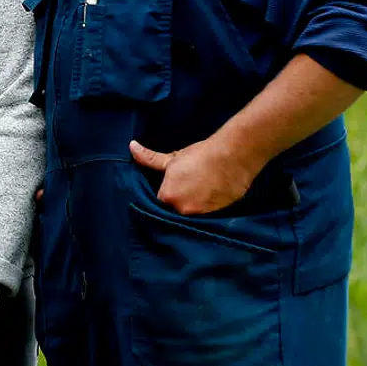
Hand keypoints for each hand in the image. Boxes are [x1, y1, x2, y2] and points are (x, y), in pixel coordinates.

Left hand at [129, 136, 261, 215]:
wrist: (234, 156)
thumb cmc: (202, 155)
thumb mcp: (172, 158)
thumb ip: (149, 158)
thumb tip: (131, 147)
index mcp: (168, 196)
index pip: (158, 204)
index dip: (162, 197)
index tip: (168, 192)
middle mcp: (182, 210)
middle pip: (172, 213)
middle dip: (175, 205)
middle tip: (185, 191)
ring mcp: (200, 215)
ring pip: (188, 217)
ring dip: (190, 209)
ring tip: (197, 195)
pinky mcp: (216, 216)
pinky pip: (204, 219)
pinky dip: (203, 212)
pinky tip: (207, 200)